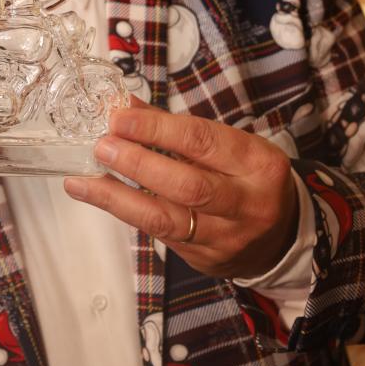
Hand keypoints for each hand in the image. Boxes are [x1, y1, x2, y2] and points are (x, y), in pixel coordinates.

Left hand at [64, 98, 297, 279]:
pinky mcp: (203, 259)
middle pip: (188, 185)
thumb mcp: (228, 146)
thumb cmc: (247, 179)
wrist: (280, 238)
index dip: (157, 130)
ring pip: (166, 219)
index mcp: (258, 163)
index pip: (202, 142)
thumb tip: (125, 106)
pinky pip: (158, 234)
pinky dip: (124, 212)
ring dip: (118, 197)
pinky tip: (97, 196)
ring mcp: (225, 237)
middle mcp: (246, 204)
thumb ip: (176, 128)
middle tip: (102, 146)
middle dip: (139, 164)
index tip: (120, 119)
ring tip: (84, 179)